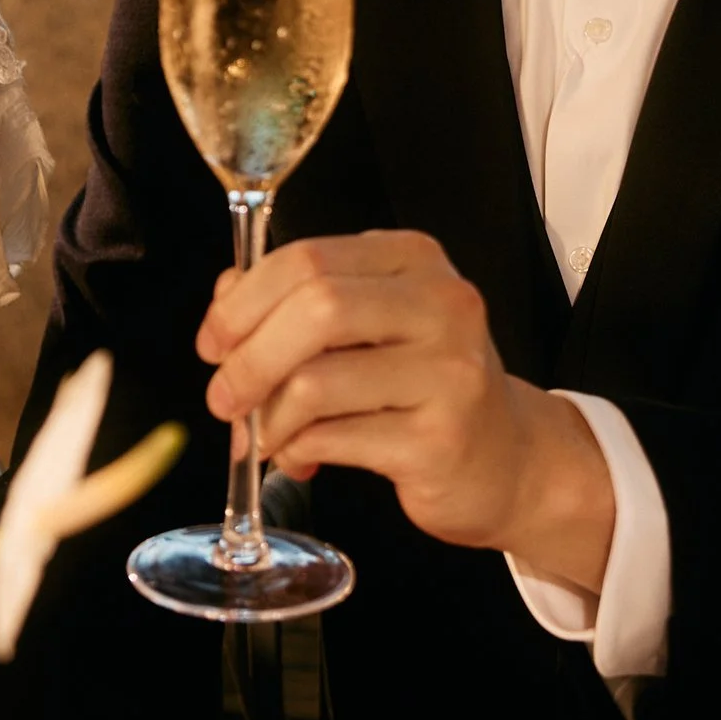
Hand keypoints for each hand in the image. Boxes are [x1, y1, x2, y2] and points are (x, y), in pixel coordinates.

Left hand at [197, 226, 614, 588]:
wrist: (507, 460)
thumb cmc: (423, 387)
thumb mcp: (367, 326)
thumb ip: (296, 303)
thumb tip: (224, 301)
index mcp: (414, 260)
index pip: (307, 259)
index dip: (243, 302)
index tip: (214, 341)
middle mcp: (443, 305)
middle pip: (313, 310)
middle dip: (248, 359)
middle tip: (223, 397)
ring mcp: (448, 373)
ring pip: (315, 382)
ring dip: (268, 419)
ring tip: (268, 438)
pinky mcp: (439, 439)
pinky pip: (333, 439)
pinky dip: (297, 452)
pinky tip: (302, 460)